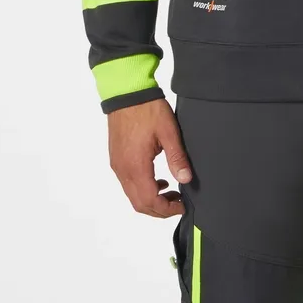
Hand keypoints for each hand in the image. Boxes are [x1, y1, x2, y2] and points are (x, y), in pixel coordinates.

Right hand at [107, 97, 193, 217]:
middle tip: (177, 202)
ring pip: (132, 195)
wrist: (126, 92)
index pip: (150, 201)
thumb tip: (186, 179)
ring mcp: (117, 165)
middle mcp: (123, 170)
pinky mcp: (116, 159)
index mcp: (136, 166)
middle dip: (159, 209)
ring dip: (150, 199)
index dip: (166, 210)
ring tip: (170, 191)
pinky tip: (157, 179)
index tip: (182, 206)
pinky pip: (127, 184)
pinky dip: (142, 189)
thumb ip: (177, 157)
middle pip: (139, 204)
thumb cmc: (147, 109)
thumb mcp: (168, 131)